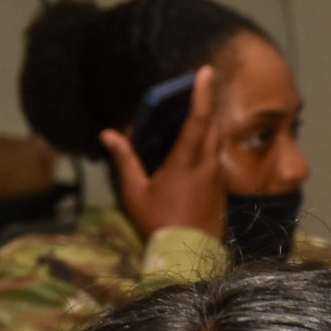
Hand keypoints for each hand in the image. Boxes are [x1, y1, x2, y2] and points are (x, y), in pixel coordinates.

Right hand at [101, 63, 226, 239]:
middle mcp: (207, 166)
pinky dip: (210, 144)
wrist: (187, 259)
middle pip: (214, 125)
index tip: (206, 71)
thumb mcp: (135, 192)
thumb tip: (108, 133)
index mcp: (186, 162)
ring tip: (199, 110)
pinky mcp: (221, 192)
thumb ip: (124, 159)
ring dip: (211, 122)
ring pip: (218, 141)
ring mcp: (218, 179)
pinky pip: (217, 159)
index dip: (202, 93)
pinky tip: (198, 145)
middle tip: (203, 84)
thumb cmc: (158, 225)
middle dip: (209, 102)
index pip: (198, 119)